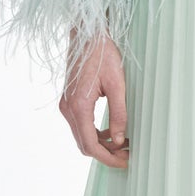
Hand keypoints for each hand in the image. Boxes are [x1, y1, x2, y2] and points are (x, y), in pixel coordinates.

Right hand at [60, 26, 130, 167]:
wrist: (86, 33)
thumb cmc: (103, 53)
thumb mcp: (117, 84)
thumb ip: (119, 114)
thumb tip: (120, 140)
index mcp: (78, 106)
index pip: (90, 145)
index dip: (108, 158)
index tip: (125, 162)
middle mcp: (68, 109)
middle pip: (84, 145)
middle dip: (105, 154)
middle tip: (128, 155)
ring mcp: (66, 105)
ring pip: (82, 136)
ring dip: (101, 144)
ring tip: (124, 144)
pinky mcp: (69, 101)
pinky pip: (80, 125)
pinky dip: (95, 132)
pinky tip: (112, 130)